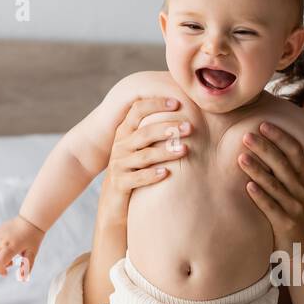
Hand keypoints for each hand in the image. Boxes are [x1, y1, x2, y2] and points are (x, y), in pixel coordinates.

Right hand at [0, 214, 44, 280]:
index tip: (6, 273)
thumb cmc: (33, 238)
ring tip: (8, 255)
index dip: (0, 271)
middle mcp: (2, 241)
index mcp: (12, 247)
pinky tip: (2, 250)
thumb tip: (22, 278)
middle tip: (11, 262)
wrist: (29, 221)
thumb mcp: (32, 253)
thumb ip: (26, 266)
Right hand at [101, 94, 193, 219]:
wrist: (114, 201)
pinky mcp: (120, 184)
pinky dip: (151, 175)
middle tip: (189, 127)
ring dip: (165, 152)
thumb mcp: (141, 148)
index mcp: (126, 132)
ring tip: (185, 150)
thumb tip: (185, 113)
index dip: (156, 104)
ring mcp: (119, 165)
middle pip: (144, 133)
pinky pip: (137, 178)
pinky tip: (166, 173)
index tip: (178, 103)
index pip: (137, 110)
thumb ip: (155, 131)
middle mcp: (121, 146)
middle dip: (167, 128)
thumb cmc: (136, 169)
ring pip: (144, 156)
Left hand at [237, 120, 303, 251]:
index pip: (295, 151)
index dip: (280, 137)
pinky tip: (248, 187)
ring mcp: (295, 208)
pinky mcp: (286, 224)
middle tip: (246, 135)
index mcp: (303, 179)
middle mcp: (301, 191)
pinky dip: (260, 197)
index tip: (263, 123)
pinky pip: (271, 208)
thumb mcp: (291, 190)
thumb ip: (281, 170)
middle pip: (283, 165)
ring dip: (257, 170)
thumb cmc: (290, 213)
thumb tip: (263, 143)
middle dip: (265, 148)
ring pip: (275, 185)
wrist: (302, 249)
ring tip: (241, 158)